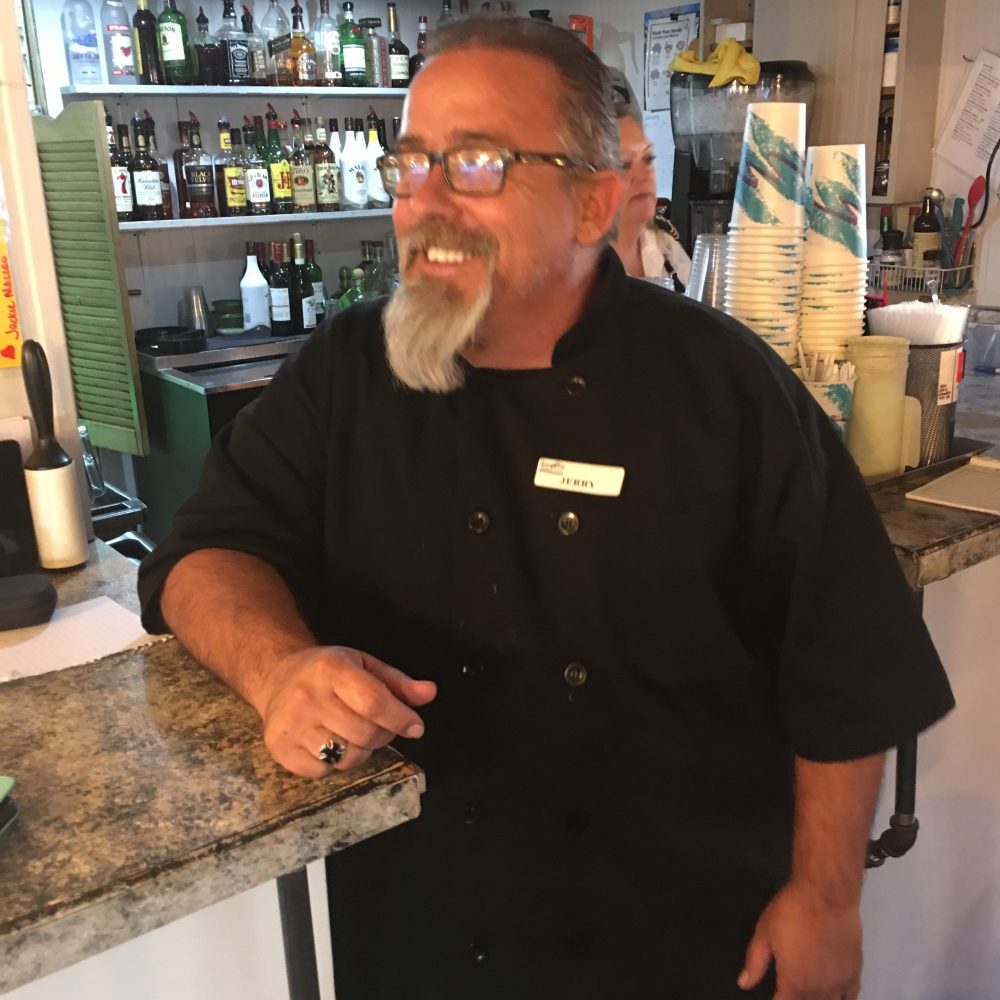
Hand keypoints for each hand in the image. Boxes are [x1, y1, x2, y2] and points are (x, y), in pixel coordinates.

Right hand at [260, 646, 436, 777]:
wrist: (278, 676)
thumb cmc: (328, 671)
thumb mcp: (364, 665)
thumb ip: (398, 682)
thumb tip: (429, 693)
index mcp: (331, 670)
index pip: (373, 702)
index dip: (401, 718)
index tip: (416, 726)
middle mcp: (307, 697)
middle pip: (364, 734)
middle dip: (383, 734)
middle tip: (379, 725)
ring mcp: (290, 725)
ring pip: (346, 758)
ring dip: (361, 751)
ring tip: (354, 732)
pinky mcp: (280, 749)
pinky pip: (324, 771)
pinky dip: (335, 763)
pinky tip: (330, 741)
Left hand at [738, 881, 861, 999]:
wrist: (825, 894)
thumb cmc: (792, 911)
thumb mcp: (764, 933)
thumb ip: (754, 962)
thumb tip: (744, 983)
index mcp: (794, 982)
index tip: (775, 995)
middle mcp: (818, 989)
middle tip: (791, 989)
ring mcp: (840, 982)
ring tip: (810, 993)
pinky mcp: (855, 971)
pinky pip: (850, 997)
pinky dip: (842, 999)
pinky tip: (835, 994)